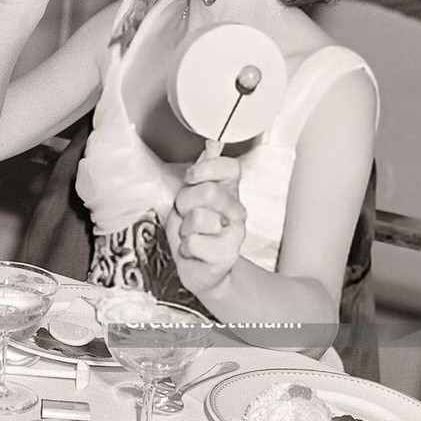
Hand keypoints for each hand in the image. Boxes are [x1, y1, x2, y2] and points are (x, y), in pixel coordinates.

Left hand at [165, 156, 245, 291]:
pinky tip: (194, 251)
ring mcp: (233, 235)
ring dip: (185, 228)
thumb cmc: (193, 233)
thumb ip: (200, 175)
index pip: (230, 168)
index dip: (207, 169)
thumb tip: (209, 149)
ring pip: (198, 218)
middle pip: (209, 191)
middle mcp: (235, 211)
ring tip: (190, 234)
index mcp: (228, 193)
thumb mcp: (191, 199)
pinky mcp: (225, 256)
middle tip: (185, 214)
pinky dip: (185, 248)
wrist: (198, 270)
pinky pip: (192, 243)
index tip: (192, 178)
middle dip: (186, 202)